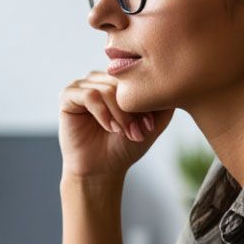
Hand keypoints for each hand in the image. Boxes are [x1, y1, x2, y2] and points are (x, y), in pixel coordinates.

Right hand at [59, 71, 173, 178]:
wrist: (103, 169)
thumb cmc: (125, 145)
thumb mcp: (154, 122)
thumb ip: (165, 101)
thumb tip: (175, 79)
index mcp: (117, 80)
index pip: (135, 74)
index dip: (144, 98)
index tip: (149, 124)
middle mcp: (99, 78)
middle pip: (121, 81)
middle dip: (132, 109)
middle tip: (137, 131)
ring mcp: (82, 85)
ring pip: (106, 88)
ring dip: (119, 113)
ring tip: (124, 131)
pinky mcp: (68, 96)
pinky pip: (89, 95)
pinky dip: (102, 113)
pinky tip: (109, 127)